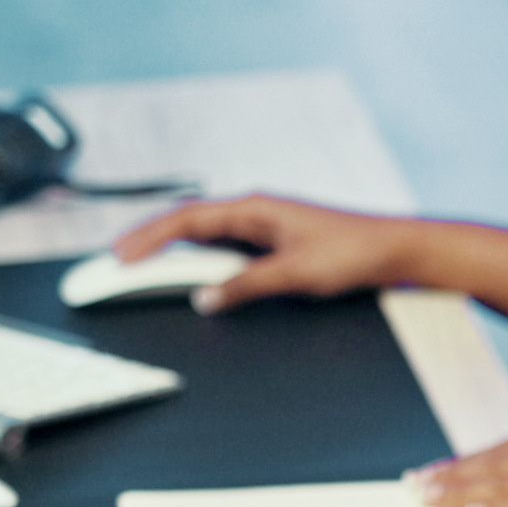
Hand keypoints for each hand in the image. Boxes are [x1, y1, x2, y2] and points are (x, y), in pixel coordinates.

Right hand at [109, 194, 423, 312]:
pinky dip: (198, 258)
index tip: (119, 256)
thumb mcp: (295, 273)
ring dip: (171, 250)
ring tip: (136, 268)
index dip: (149, 237)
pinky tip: (187, 272)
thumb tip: (205, 298)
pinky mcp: (273, 242)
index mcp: (255, 208)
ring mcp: (263, 226)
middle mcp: (255, 211)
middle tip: (113, 264)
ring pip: (204, 235)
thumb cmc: (353, 252)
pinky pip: (224, 247)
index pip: (188, 218)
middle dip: (148, 243)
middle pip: (187, 224)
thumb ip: (247, 285)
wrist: (393, 249)